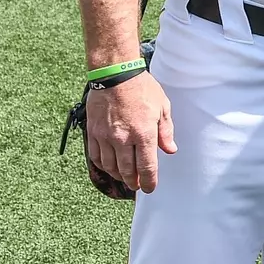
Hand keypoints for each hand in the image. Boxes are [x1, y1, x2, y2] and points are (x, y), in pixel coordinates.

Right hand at [85, 71, 175, 193]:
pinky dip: (103, 165)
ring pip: (110, 166)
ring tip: (125, 178)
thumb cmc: (142, 88)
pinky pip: (96, 156)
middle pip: (127, 171)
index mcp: (144, 134)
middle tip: (137, 186)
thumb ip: (166, 131)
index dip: (149, 182)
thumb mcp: (162, 107)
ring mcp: (105, 137)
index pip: (147, 167)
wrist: (115, 74)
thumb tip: (170, 150)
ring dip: (118, 175)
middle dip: (133, 182)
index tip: (150, 189)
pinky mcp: (93, 132)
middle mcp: (123, 139)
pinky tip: (109, 166)